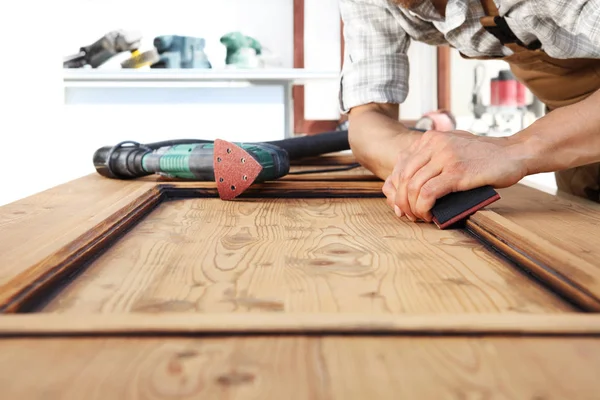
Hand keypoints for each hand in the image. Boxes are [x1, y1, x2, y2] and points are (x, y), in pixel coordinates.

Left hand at [382, 130, 528, 221]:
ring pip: (413, 186)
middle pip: (403, 176)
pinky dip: (423, 207)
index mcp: (429, 138)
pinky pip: (428, 192)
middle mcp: (434, 144)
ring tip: (419, 217)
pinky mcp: (457, 172)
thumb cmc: (483, 158)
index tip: (400, 204)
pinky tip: (428, 215)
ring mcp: (445, 156)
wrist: (514, 153)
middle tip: (408, 214)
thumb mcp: (452, 150)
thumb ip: (431, 162)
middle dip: (401, 200)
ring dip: (412, 207)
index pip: (400, 165)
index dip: (396, 188)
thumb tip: (407, 188)